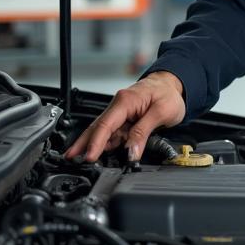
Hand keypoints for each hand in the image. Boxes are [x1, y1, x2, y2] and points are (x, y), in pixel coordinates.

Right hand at [64, 71, 185, 162]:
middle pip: (97, 128)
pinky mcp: (125, 119)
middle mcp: (119, 106)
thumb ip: (144, 132)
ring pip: (103, 132)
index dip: (95, 143)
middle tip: (70, 159)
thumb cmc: (168, 94)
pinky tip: (96, 153)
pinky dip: (104, 144)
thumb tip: (130, 152)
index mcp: (125, 101)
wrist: (174, 84)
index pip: (105, 124)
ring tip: (80, 159)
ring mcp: (120, 113)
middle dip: (83, 144)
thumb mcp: (161, 112)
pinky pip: (112, 133)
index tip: (89, 157)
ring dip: (92, 145)